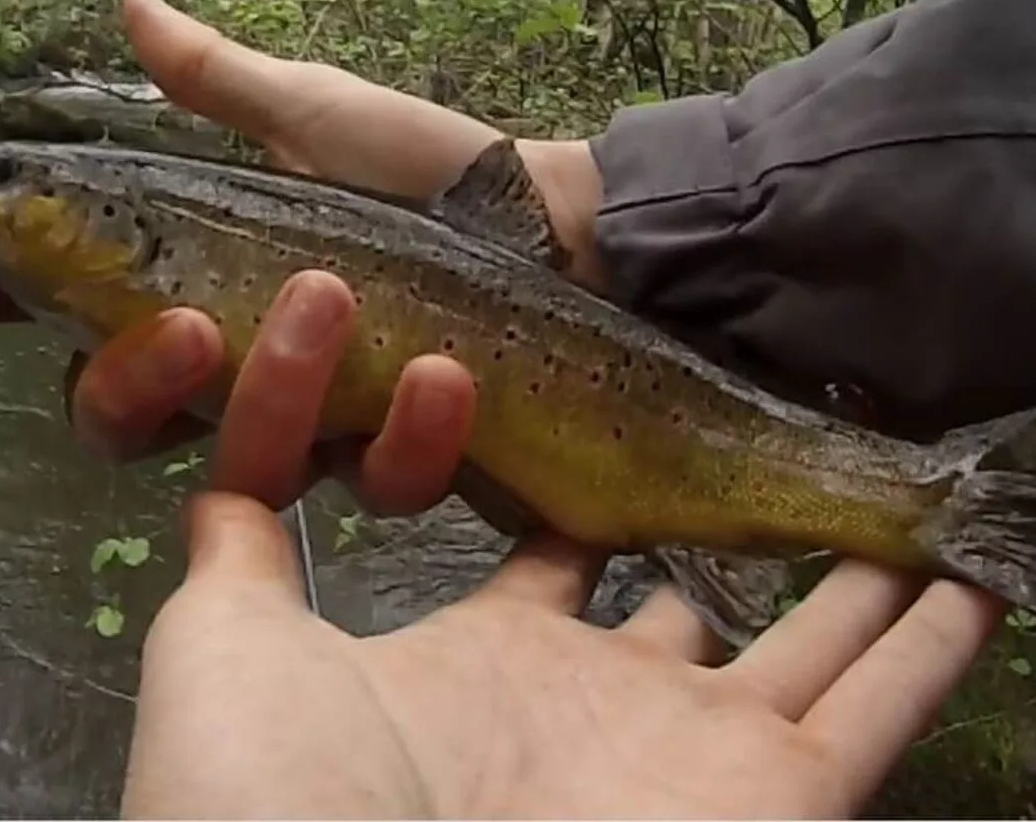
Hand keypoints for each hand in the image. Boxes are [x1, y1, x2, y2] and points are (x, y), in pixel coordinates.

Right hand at [0, 0, 603, 513]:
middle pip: (118, 419)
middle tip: (166, 325)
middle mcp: (232, 372)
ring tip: (327, 303)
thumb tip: (131, 5)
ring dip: (270, 395)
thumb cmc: (425, 176)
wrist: (566, 234)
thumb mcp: (317, 115)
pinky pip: (374, 482)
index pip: (62, 312)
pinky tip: (443, 373)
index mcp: (190, 287)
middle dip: (120, 381)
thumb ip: (219, 81)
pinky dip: (405, 433)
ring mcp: (314, 425)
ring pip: (237, 464)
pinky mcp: (397, 463)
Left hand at [122, 270, 1008, 819]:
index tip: (604, 409)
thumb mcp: (230, 641)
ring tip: (898, 510)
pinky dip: (930, 646)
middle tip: (776, 466)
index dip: (576, 492)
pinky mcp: (776, 797)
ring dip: (853, 585)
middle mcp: (598, 711)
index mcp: (480, 667)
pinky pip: (880, 707)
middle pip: (686, 611)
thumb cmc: (265, 789)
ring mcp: (693, 756)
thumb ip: (238, 543)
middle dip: (726, 552)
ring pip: (806, 647)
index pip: (549, 560)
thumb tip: (236, 460)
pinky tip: (967, 581)